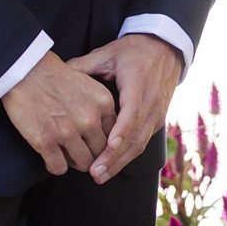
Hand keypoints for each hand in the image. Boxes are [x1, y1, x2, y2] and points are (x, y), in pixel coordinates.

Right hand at [0, 50, 117, 175]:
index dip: (101, 142)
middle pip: (100, 153)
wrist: (22, 68)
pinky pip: (58, 168)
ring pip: (83, 164)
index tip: (90, 142)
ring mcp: (68, 131)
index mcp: (103, 102)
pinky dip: (54, 166)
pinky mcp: (46, 141)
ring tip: (62, 153)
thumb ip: (97, 105)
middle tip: (76, 151)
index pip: (114, 136)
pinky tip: (48, 157)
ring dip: (72, 161)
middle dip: (90, 155)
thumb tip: (100, 127)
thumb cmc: (50, 72)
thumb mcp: (85, 81)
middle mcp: (89, 118)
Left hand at [65, 32, 181, 184]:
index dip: (120, 133)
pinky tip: (113, 166)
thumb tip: (60, 72)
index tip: (107, 148)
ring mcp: (156, 115)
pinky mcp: (157, 121)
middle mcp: (151, 104)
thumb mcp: (108, 52)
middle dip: (115, 158)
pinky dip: (128, 156)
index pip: (131, 115)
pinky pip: (143, 142)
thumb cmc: (134, 51)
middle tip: (95, 173)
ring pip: (140, 145)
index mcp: (138, 86)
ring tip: (101, 176)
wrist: (165, 49)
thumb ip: (85, 65)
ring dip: (121, 162)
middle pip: (135, 138)